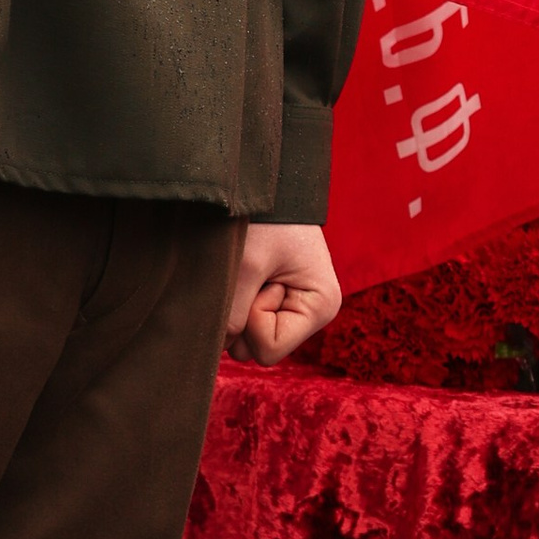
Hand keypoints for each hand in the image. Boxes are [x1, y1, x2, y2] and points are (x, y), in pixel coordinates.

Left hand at [227, 222, 340, 363]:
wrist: (269, 187)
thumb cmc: (267, 220)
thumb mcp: (248, 264)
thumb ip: (231, 313)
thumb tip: (217, 345)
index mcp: (321, 308)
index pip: (269, 351)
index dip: (253, 321)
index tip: (261, 282)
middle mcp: (312, 316)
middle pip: (257, 350)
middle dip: (244, 317)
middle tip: (254, 275)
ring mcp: (294, 311)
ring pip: (247, 340)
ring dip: (238, 309)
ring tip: (252, 273)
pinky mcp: (277, 304)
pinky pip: (245, 325)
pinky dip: (238, 303)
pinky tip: (250, 275)